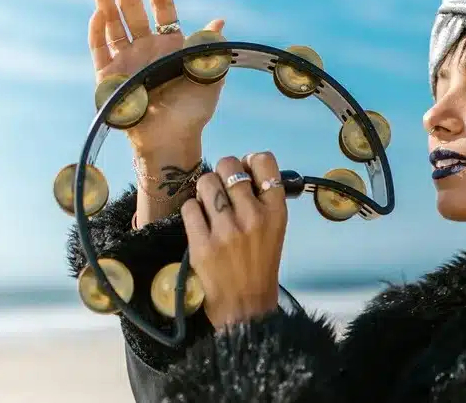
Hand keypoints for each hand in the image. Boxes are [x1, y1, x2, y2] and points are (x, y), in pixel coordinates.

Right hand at [87, 0, 224, 152]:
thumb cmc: (194, 111)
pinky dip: (99, 31)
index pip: (162, 7)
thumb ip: (211, 48)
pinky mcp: (109, 77)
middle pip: (131, 5)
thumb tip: (220, 21)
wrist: (173, 140)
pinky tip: (99, 11)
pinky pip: (100, 49)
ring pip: (112, 21)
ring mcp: (126, 59)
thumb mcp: (209, 76)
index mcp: (171, 44)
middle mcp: (146, 47)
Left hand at [180, 152, 287, 328]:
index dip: (250, 161)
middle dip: (222, 173)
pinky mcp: (202, 244)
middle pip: (229, 166)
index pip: (264, 161)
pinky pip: (189, 207)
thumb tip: (241, 167)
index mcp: (276, 211)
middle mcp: (253, 216)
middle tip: (222, 188)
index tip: (246, 172)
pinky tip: (199, 222)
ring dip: (204, 190)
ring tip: (209, 205)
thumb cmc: (261, 262)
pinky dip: (192, 210)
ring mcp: (226, 230)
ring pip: (206, 182)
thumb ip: (263, 199)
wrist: (246, 305)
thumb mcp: (275, 228)